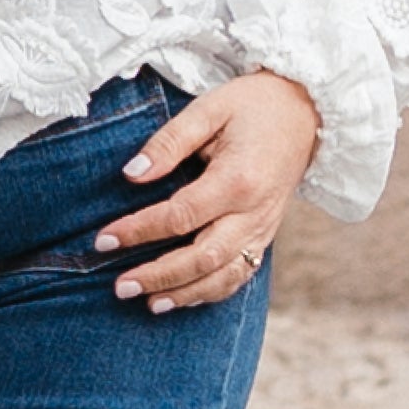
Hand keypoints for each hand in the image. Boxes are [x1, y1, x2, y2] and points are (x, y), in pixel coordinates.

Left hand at [93, 69, 319, 310]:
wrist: (304, 111)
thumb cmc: (252, 105)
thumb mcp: (209, 109)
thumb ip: (169, 141)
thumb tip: (132, 174)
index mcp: (237, 179)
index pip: (180, 216)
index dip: (139, 231)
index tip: (104, 240)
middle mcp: (254, 211)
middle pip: (203, 256)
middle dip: (159, 275)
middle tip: (120, 286)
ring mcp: (264, 228)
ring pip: (224, 274)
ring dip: (185, 293)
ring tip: (148, 303)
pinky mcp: (266, 234)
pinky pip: (241, 273)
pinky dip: (210, 291)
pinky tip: (181, 299)